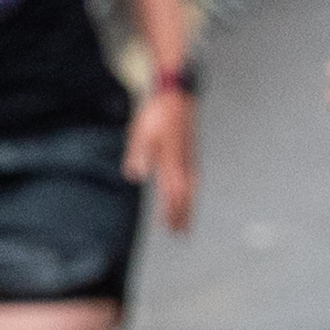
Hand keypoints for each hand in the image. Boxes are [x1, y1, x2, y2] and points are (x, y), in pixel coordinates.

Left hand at [127, 90, 200, 234]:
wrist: (176, 95)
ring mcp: (190, 158)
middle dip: (184, 215)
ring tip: (187, 220)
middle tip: (182, 234)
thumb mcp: (141, 132)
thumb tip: (135, 176)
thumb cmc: (157, 113)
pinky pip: (193, 179)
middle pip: (187, 195)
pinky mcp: (190, 153)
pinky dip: (191, 192)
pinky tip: (187, 194)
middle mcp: (185, 162)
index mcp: (173, 160)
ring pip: (192, 188)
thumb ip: (139, 155)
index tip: (170, 228)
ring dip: (189, 206)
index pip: (174, 193)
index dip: (172, 212)